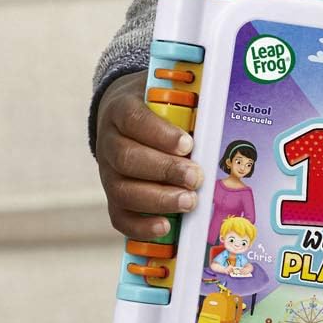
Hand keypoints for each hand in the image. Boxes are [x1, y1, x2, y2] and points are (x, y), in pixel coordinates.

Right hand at [96, 70, 203, 241]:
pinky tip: (165, 226)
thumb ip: (184, 103)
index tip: (188, 144)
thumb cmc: (153, 108)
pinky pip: (119, 216)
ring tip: (189, 201)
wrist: (121, 119)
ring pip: (122, 191)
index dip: (160, 134)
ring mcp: (106, 173)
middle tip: (196, 177)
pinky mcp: (111, 197)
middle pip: (127, 159)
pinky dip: (141, 225)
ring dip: (159, 200)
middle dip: (166, 170)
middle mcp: (108, 142)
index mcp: (120, 110)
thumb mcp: (165, 95)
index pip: (134, 119)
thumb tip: (216, 116)